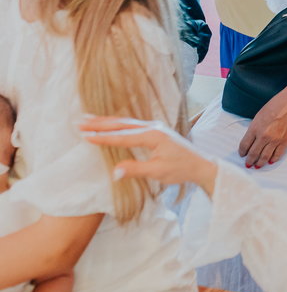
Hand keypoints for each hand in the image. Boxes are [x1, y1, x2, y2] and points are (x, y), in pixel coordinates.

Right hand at [80, 116, 217, 196]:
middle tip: (80, 122)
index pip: (123, 136)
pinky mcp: (156, 131)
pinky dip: (118, 124)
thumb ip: (136, 170)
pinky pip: (132, 125)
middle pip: (122, 124)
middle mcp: (153, 127)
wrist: (200, 164)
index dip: (103, 137)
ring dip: (107, 121)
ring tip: (89, 119)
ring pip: (127, 122)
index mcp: (153, 136)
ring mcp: (155, 127)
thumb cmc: (181, 169)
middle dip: (100, 123)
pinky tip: (110, 123)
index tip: (85, 136)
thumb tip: (114, 172)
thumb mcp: (158, 172)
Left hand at [238, 94, 286, 168]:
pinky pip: (277, 154)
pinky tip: (270, 162)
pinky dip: (273, 159)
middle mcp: (263, 136)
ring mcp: (274, 139)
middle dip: (249, 161)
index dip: (242, 152)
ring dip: (260, 163)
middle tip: (248, 165)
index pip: (244, 145)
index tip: (242, 155)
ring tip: (257, 166)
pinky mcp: (284, 141)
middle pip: (253, 153)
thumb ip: (254, 129)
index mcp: (254, 128)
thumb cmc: (274, 106)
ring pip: (264, 156)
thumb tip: (251, 141)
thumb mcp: (258, 116)